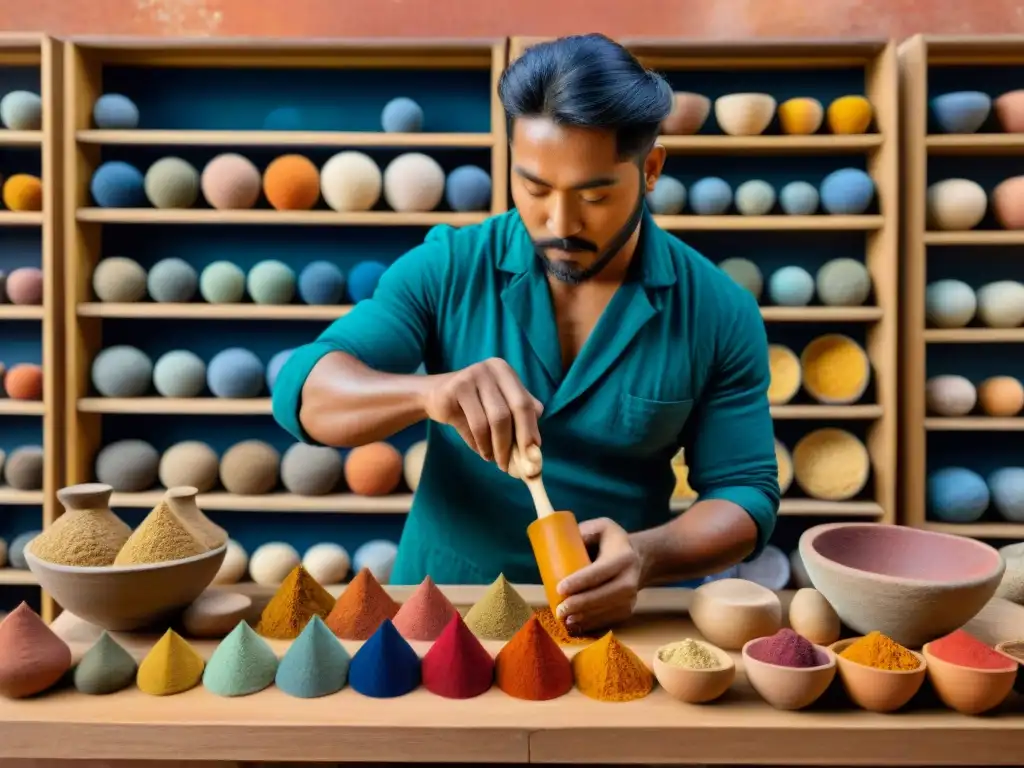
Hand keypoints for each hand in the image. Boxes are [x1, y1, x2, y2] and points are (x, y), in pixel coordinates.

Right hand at [423, 357, 543, 472]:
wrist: (433, 395)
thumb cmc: (471, 404)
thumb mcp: (496, 406)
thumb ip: (517, 418)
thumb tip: (535, 447)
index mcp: (506, 372)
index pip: (526, 402)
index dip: (531, 429)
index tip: (533, 452)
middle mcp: (492, 369)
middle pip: (514, 409)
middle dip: (517, 440)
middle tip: (515, 462)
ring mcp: (473, 375)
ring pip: (495, 419)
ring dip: (497, 446)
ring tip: (496, 460)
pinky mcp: (457, 388)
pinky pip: (475, 424)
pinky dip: (481, 443)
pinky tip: (482, 452)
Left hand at [554, 517, 642, 633]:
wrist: (639, 558)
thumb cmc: (611, 541)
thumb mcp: (601, 527)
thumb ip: (583, 532)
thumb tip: (559, 545)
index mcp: (623, 556)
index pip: (600, 571)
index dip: (580, 581)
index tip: (560, 588)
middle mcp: (631, 578)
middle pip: (605, 595)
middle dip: (580, 604)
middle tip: (560, 609)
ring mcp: (632, 596)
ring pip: (607, 610)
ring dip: (585, 617)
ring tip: (564, 618)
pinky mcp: (628, 609)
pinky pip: (609, 620)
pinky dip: (592, 624)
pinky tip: (576, 625)